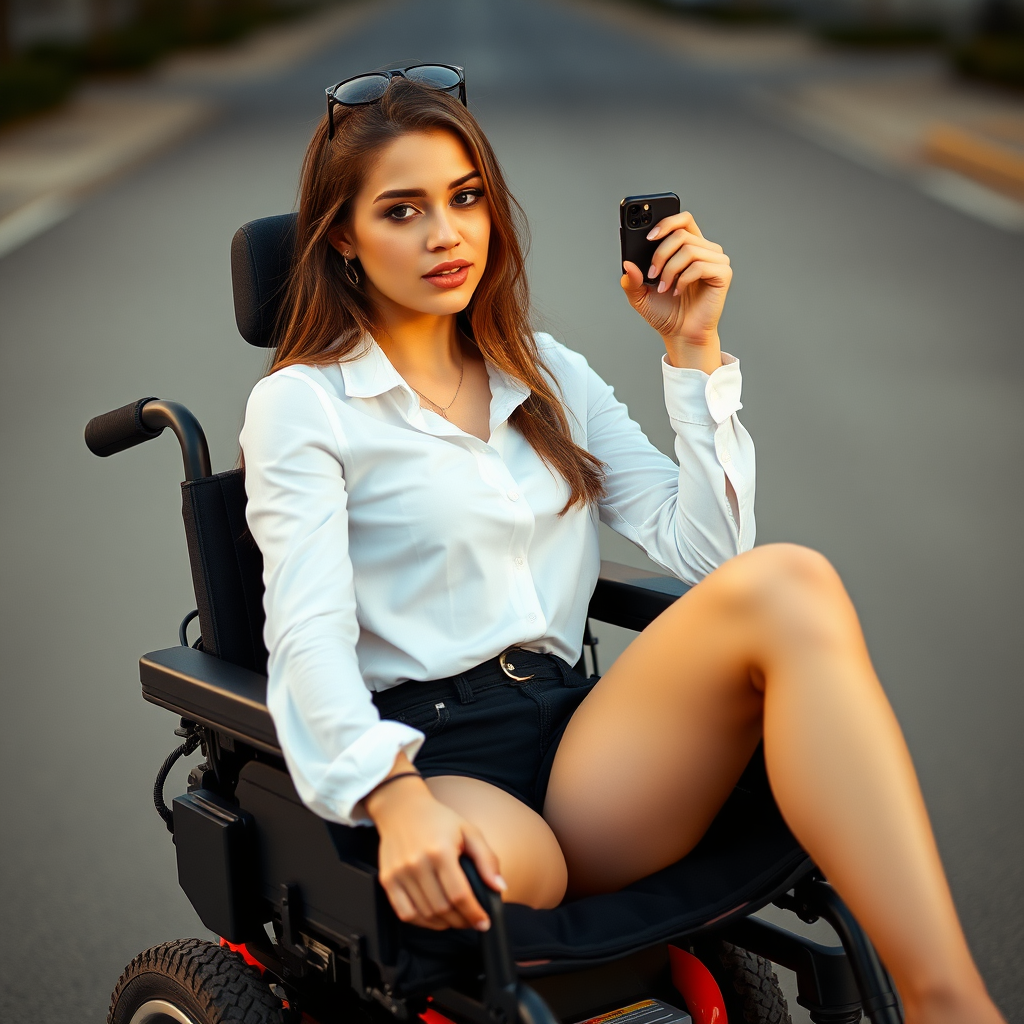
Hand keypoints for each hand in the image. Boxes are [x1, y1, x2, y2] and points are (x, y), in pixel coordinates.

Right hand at [364, 764, 505, 930]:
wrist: (402, 808)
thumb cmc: (438, 820)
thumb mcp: (469, 831)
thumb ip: (487, 859)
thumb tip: (499, 887)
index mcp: (440, 851)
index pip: (459, 894)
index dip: (474, 913)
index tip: (484, 922)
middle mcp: (417, 863)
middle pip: (442, 908)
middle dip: (462, 920)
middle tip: (471, 920)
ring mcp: (399, 873)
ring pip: (425, 914)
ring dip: (444, 923)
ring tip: (456, 918)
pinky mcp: (387, 880)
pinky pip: (405, 913)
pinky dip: (422, 922)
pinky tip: (434, 917)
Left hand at [620, 212, 731, 370]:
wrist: (680, 335)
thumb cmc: (665, 313)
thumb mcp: (640, 295)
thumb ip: (632, 279)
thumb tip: (627, 264)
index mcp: (689, 247)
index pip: (683, 219)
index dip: (666, 221)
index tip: (648, 237)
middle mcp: (705, 250)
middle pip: (681, 233)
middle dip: (660, 254)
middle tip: (651, 275)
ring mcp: (716, 261)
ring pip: (689, 249)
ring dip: (670, 269)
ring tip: (663, 288)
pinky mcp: (723, 274)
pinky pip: (700, 265)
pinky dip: (683, 279)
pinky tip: (678, 291)